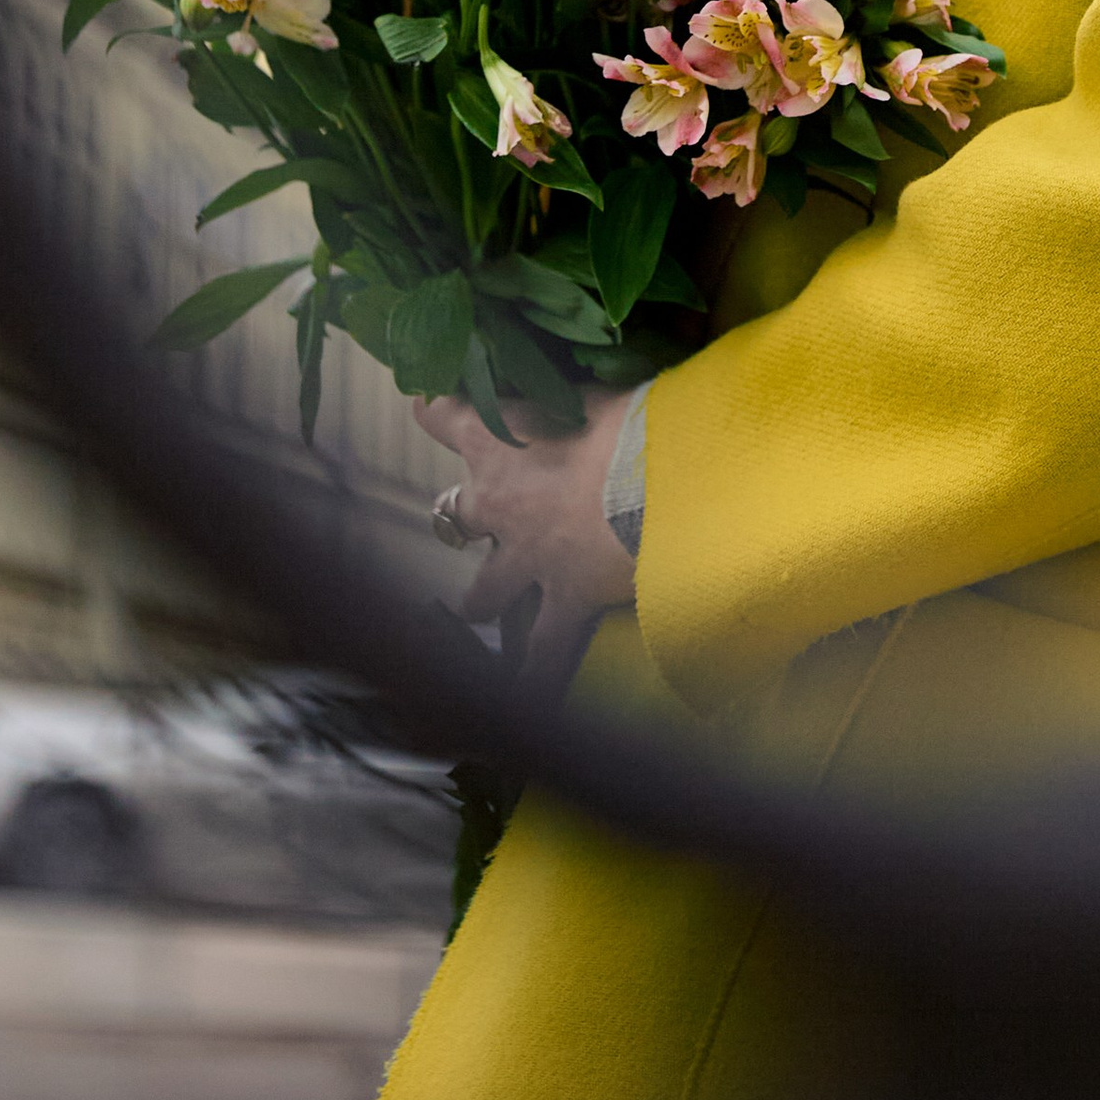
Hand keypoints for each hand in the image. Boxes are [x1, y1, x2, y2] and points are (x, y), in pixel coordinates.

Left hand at [413, 381, 637, 685]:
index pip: (439, 415)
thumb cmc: (640, 420)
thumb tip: (595, 400)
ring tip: (482, 611)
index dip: (434, 411)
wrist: (671, 476)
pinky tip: (526, 704)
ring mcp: (526, 558)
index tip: (428, 406)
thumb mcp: (601, 396)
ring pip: (482, 594)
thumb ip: (580, 406)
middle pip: (453, 512)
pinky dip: (535, 679)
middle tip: (470, 519)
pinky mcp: (564, 599)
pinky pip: (542, 655)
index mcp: (500, 438)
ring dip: (483, 601)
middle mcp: (499, 501)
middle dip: (461, 518)